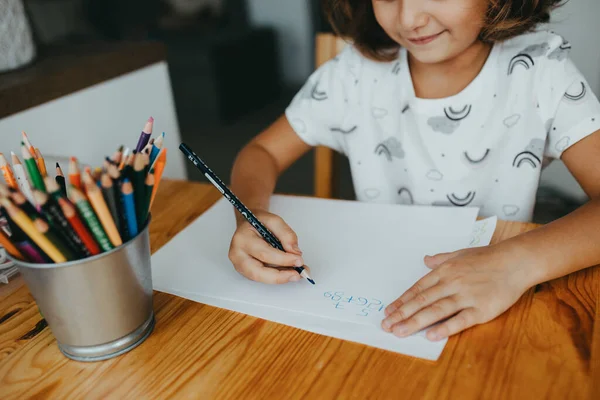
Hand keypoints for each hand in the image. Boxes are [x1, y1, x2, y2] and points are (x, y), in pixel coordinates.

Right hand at [228, 209, 309, 283]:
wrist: (249, 224)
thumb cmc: (259, 222)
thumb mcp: (274, 220)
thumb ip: (286, 234)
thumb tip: (295, 252)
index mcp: (242, 239)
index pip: (264, 253)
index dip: (283, 259)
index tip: (299, 260)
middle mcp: (237, 254)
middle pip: (258, 272)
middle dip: (280, 276)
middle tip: (297, 274)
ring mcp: (239, 265)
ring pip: (261, 278)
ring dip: (280, 277)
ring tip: (296, 273)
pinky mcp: (245, 272)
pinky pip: (262, 278)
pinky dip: (276, 276)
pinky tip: (287, 271)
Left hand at [381, 245, 533, 340]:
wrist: (516, 261)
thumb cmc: (488, 257)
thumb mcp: (460, 253)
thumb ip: (441, 259)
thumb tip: (425, 260)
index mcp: (445, 271)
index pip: (418, 289)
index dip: (402, 301)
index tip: (388, 312)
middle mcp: (451, 283)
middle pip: (422, 301)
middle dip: (401, 314)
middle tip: (386, 325)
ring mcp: (466, 296)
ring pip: (435, 310)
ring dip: (415, 322)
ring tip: (399, 332)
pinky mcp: (481, 309)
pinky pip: (460, 320)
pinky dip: (445, 327)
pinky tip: (430, 335)